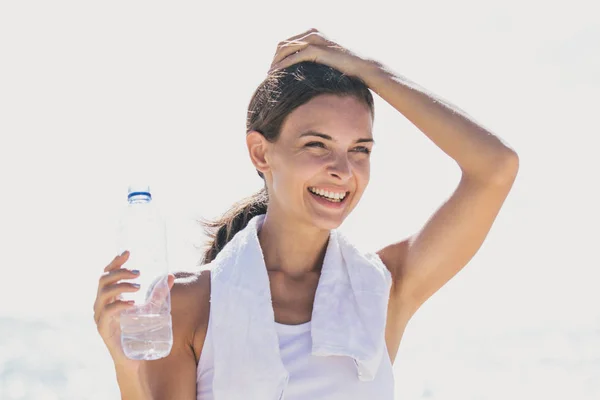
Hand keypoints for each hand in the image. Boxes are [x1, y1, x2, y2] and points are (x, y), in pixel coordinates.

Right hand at [93, 251, 174, 368]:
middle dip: (120, 272)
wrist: (133, 358)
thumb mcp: (150, 309)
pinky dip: (120, 304)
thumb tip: (170, 276)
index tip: (128, 252)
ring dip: (121, 286)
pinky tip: (133, 303)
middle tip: (138, 273)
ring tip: (138, 287)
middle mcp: (101, 305)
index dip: (115, 262)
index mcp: (108, 297)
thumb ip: (159, 294)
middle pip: (103, 280)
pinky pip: (108, 312)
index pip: (107, 274)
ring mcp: (100, 317)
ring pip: (104, 293)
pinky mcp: (103, 329)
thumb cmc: (138, 331)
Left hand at [268, 28, 371, 78]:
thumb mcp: (326, 59)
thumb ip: (313, 58)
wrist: (360, 67)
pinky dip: (284, 65)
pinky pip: (295, 57)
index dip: (278, 55)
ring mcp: (315, 40)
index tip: (273, 68)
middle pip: (284, 44)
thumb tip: (301, 68)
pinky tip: (277, 74)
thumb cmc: (345, 66)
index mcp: (313, 33)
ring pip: (286, 49)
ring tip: (270, 75)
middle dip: (274, 58)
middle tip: (270, 73)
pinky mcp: (317, 50)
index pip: (288, 42)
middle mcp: (312, 33)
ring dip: (276, 62)